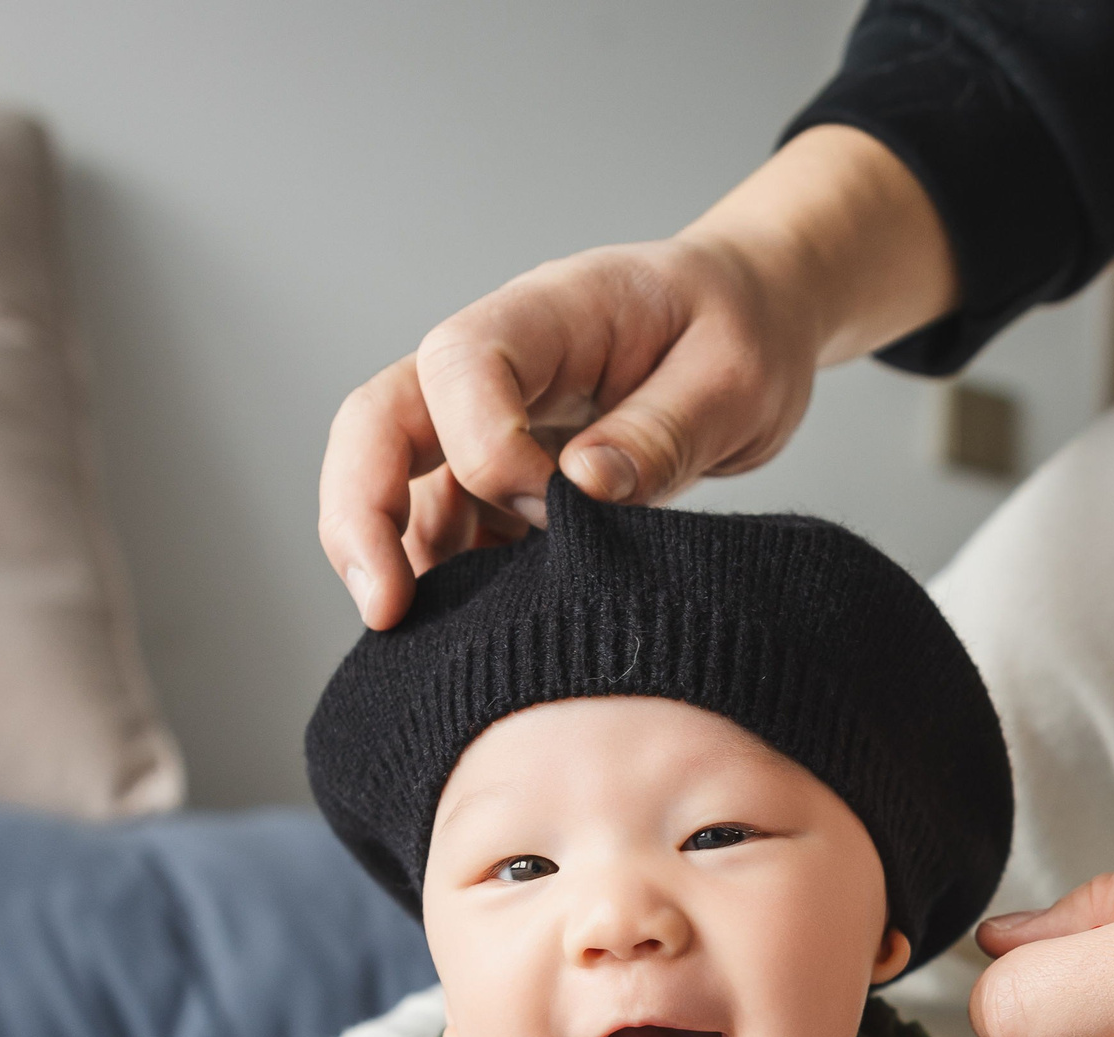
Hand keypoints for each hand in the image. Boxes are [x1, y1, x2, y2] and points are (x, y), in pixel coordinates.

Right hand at [320, 125, 954, 629]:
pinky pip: (445, 527)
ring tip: (449, 646)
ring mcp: (487, 419)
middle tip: (386, 612)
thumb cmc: (743, 330)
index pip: (459, 367)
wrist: (751, 320)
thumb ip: (661, 433)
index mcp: (547, 313)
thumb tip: (582, 493)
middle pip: (379, 422)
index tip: (555, 510)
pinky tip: (487, 633)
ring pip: (398, 486)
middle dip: (363, 515)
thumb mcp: (736, 376)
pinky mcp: (500, 472)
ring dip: (402, 562)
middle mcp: (495, 363)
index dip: (488, 450)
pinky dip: (450, 581)